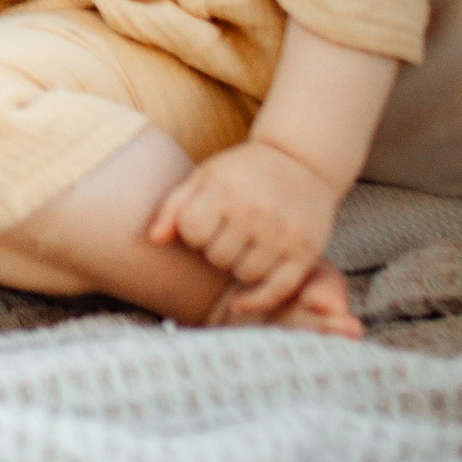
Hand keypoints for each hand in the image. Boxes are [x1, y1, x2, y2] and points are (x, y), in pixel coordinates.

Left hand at [148, 139, 355, 327]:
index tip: (204, 224)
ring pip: (245, 274)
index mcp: (226, 190)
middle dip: (217, 249)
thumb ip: (174, 207)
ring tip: (244, 248)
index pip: (192, 232)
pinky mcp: (306, 250)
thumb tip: (154, 239)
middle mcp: (256, 212)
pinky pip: (278, 290)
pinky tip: (239, 302)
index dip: (193, 232)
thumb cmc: (244, 171)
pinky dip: (257, 301)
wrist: (300, 159)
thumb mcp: (204, 177)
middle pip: (218, 257)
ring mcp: (283, 233)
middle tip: (229, 234)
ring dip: (238, 267)